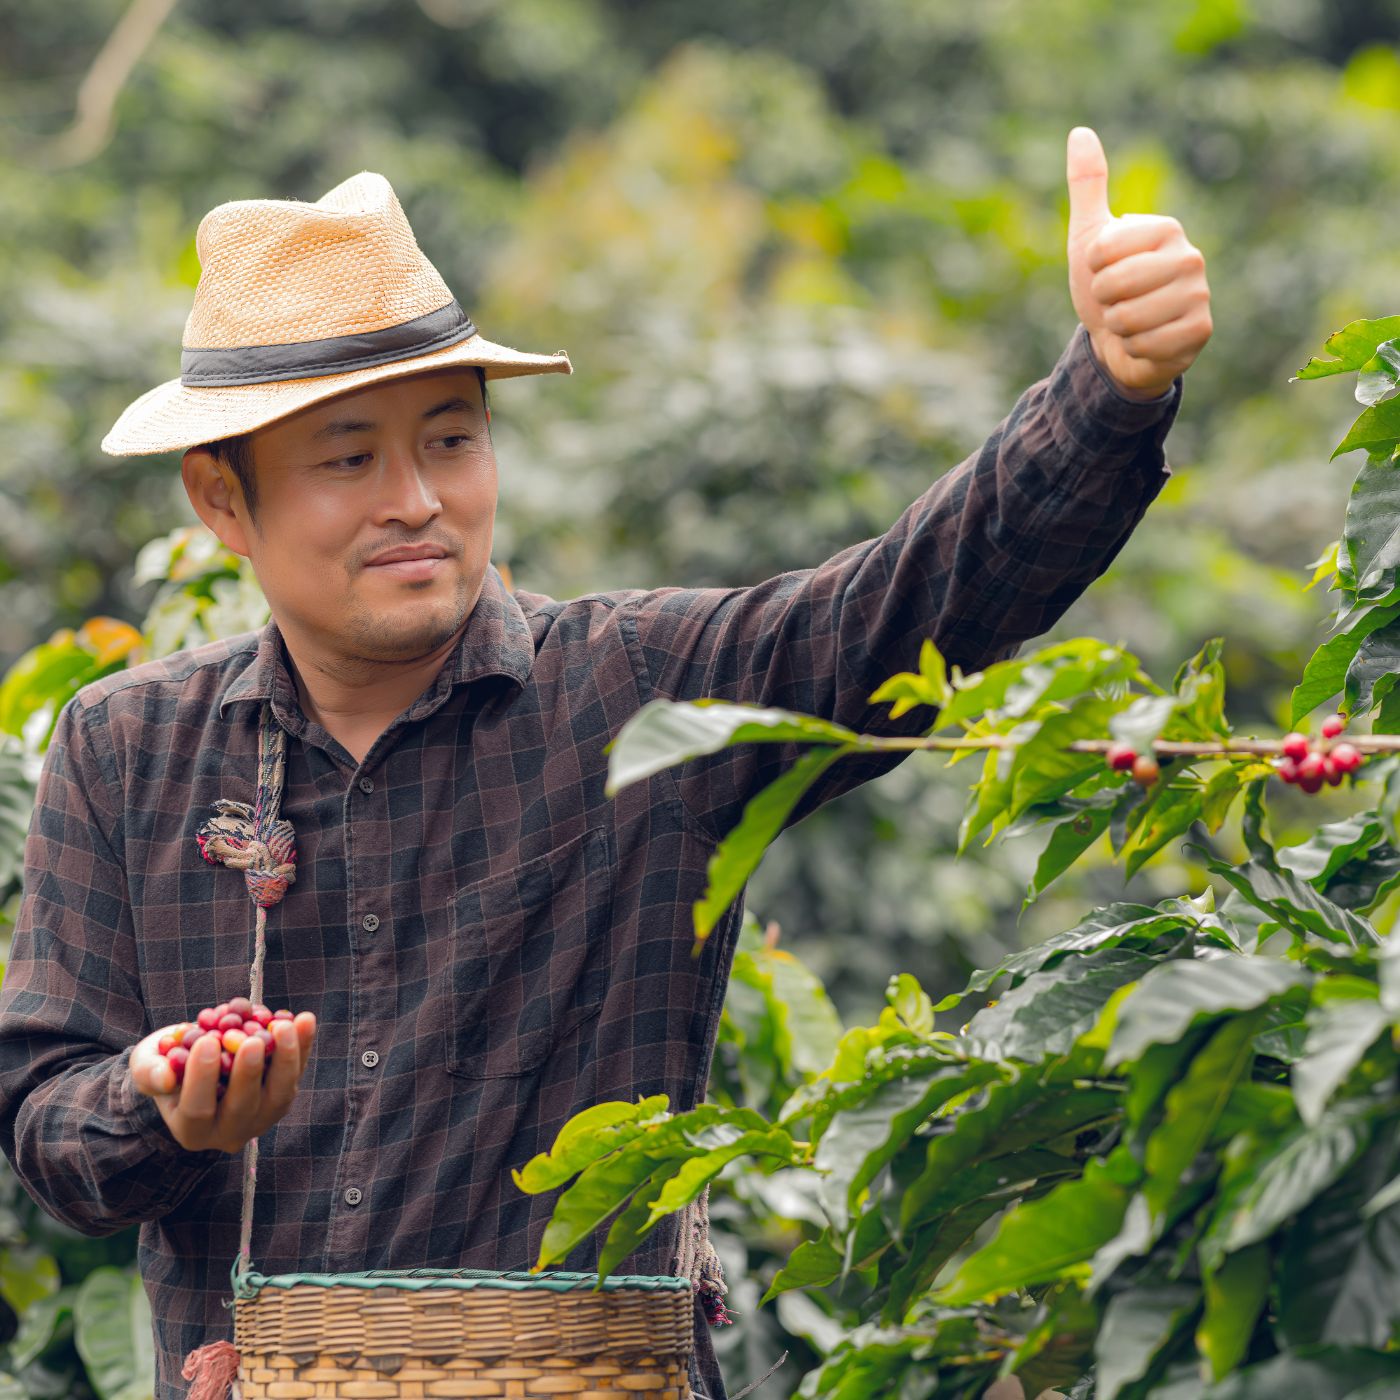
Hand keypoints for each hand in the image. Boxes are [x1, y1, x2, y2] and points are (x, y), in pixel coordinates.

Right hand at [130, 1012, 315, 1153]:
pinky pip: (296, 1072)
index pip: (197, 1109)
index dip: (202, 1078)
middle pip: (244, 1106)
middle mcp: (229, 1132)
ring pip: (279, 1094)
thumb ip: (150, 1072)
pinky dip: (302, 1046)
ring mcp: (261, 1117)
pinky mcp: (282, 1096)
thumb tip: (166, 1078)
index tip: (207, 1040)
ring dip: (286, 1058)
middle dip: (249, 1072)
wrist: (194, 1061)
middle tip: (253, 1040)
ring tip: (285, 1025)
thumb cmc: (166, 1063)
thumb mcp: (146, 1064)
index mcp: (191, 1130)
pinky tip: (305, 1020)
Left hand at [1066, 126, 1211, 399]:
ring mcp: (1200, 296)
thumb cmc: (1106, 286)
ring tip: (1130, 321)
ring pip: (1129, 318)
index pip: (1103, 250)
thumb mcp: (1089, 237)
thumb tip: (1080, 131)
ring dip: (1118, 327)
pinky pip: (1147, 345)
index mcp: (1165, 229)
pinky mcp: (1200, 332)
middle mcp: (1190, 257)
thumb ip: (1088, 187)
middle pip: (1116, 285)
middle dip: (1104, 300)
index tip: (1104, 269)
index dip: (1092, 267)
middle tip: (1116, 301)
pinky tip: (1145, 342)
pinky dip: (1135, 349)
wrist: (1120, 341)